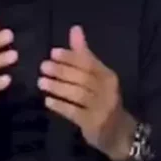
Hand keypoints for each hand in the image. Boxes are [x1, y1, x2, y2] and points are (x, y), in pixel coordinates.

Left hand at [38, 25, 136, 160]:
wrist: (118, 132)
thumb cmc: (102, 99)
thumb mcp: (97, 76)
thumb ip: (84, 54)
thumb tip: (75, 28)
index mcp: (108, 75)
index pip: (89, 63)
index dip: (71, 57)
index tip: (53, 52)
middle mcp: (107, 90)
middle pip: (82, 77)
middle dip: (62, 70)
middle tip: (43, 66)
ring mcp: (102, 108)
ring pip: (77, 94)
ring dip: (58, 87)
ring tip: (41, 82)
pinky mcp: (93, 124)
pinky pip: (74, 112)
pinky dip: (60, 106)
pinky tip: (48, 101)